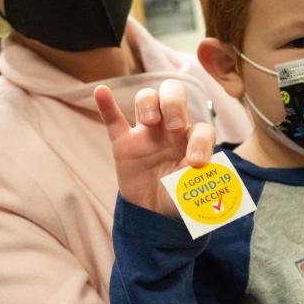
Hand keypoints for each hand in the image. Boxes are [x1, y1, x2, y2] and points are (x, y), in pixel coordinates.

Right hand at [94, 80, 215, 218]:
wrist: (154, 212)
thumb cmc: (178, 197)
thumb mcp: (194, 193)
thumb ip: (199, 181)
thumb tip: (201, 169)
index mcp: (192, 139)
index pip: (202, 129)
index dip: (201, 143)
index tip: (196, 163)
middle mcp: (171, 128)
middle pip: (173, 94)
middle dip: (175, 104)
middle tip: (174, 127)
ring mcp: (146, 133)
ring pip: (147, 99)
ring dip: (149, 103)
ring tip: (149, 121)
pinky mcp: (124, 143)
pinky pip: (114, 120)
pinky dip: (106, 105)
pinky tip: (101, 91)